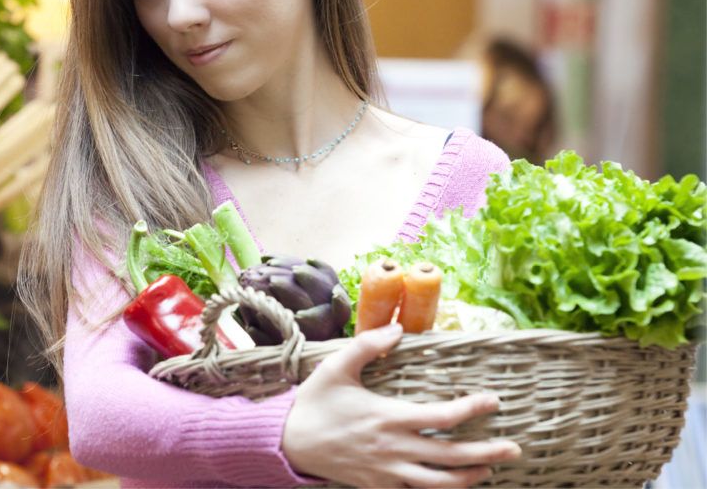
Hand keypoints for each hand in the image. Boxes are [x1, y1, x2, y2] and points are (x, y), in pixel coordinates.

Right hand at [280, 322, 521, 487]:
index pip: (442, 417)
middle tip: (514, 448)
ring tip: (489, 470)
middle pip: (452, 456)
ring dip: (469, 477)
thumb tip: (397, 329)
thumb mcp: (337, 367)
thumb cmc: (314, 402)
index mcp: (388, 417)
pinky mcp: (378, 486)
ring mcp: (387, 472)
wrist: (288, 442)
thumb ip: (368, 345)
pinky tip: (451, 483)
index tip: (493, 400)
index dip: (472, 409)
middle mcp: (394, 449)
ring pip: (439, 483)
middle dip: (487, 453)